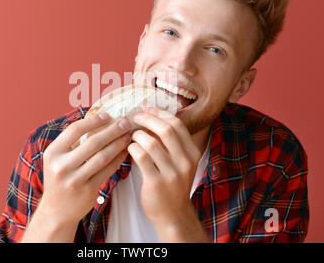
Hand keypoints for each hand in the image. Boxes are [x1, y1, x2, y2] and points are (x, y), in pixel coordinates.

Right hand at [39, 112, 130, 224]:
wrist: (56, 211)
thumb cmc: (60, 178)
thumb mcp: (57, 159)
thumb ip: (71, 142)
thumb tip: (94, 118)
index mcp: (53, 153)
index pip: (75, 130)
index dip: (93, 120)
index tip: (107, 115)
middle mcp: (61, 166)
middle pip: (93, 142)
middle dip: (112, 130)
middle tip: (125, 122)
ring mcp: (74, 179)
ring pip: (102, 156)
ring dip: (118, 144)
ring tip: (128, 136)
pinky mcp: (87, 190)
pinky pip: (107, 170)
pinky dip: (118, 159)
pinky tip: (125, 152)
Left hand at [128, 106, 201, 227]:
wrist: (173, 214)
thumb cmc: (172, 184)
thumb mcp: (180, 162)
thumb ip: (171, 142)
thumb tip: (152, 114)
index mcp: (193, 152)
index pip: (177, 124)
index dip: (160, 113)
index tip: (147, 108)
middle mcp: (185, 162)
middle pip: (166, 130)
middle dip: (147, 119)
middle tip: (135, 117)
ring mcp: (172, 173)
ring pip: (151, 143)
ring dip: (138, 135)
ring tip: (132, 136)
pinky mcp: (156, 183)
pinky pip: (141, 157)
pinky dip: (133, 148)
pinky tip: (130, 149)